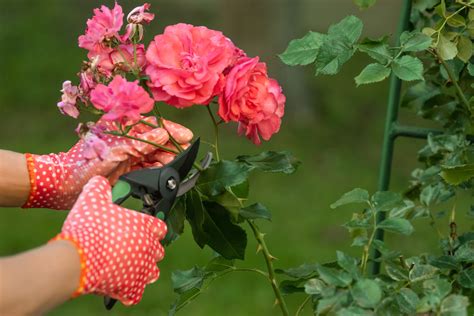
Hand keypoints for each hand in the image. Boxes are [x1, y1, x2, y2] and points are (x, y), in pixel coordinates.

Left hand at [22, 116, 191, 209]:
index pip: (151, 125)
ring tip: (176, 165)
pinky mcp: (126, 169)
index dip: (170, 130)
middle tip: (185, 153)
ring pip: (153, 155)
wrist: (63, 186)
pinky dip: (156, 171)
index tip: (187, 135)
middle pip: (155, 140)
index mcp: (120, 127)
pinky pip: (147, 168)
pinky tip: (164, 173)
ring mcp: (126, 155)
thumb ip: (141, 143)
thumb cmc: (83, 165)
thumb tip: (164, 134)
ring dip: (165, 160)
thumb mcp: (115, 152)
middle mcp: (126, 139)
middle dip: (171, 146)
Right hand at [51, 176, 166, 304]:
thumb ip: (100, 188)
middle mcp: (148, 249)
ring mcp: (141, 270)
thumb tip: (100, 182)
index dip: (152, 226)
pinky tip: (120, 285)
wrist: (76, 260)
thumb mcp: (92, 199)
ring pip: (152, 271)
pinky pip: (136, 292)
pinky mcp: (131, 289)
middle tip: (130, 245)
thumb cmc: (88, 229)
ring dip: (143, 268)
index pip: (160, 226)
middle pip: (158, 249)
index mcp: (145, 227)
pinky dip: (130, 290)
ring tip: (128, 265)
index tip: (142, 227)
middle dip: (148, 247)